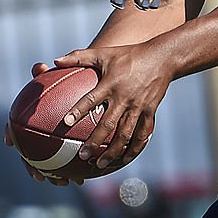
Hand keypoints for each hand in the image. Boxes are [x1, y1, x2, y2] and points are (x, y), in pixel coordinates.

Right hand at [3, 63, 82, 186]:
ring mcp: (51, 144)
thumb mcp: (57, 76)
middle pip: (30, 155)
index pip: (14, 127)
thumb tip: (40, 66)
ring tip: (66, 182)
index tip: (10, 142)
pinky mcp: (66, 151)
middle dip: (34, 168)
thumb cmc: (66, 83)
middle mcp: (36, 135)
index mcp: (29, 120)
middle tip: (41, 176)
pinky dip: (74, 171)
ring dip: (55, 176)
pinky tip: (84, 178)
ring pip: (50, 165)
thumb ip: (47, 74)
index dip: (10, 135)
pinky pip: (68, 164)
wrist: (80, 90)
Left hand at [55, 44, 172, 168]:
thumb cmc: (128, 54)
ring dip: (113, 151)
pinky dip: (134, 148)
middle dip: (95, 142)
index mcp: (111, 83)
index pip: (91, 99)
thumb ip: (79, 57)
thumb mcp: (104, 53)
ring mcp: (138, 106)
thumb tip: (55, 61)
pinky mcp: (150, 111)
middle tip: (82, 155)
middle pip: (108, 124)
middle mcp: (124, 97)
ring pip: (125, 134)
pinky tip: (124, 159)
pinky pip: (142, 134)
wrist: (162, 57)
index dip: (79, 110)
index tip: (66, 123)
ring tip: (100, 164)